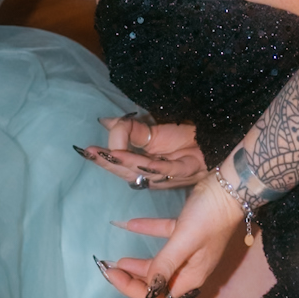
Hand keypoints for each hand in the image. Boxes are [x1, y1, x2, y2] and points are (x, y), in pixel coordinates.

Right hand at [80, 117, 204, 189]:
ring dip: (125, 163)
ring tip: (108, 154)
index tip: (86, 150)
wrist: (212, 138)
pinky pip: (165, 170)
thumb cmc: (184, 136)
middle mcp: (153, 175)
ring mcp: (169, 175)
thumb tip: (105, 122)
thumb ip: (128, 128)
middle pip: (127, 171)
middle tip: (90, 154)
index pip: (118, 164)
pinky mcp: (185, 170)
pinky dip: (148, 165)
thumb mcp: (152, 130)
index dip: (102, 158)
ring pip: (143, 171)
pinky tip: (138, 159)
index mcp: (143, 167)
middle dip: (108, 163)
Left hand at [98, 171, 243, 297]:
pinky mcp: (187, 230)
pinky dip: (148, 232)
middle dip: (133, 278)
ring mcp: (189, 249)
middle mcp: (190, 267)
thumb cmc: (208, 217)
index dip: (133, 289)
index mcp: (191, 276)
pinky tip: (130, 224)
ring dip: (139, 263)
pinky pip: (164, 237)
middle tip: (110, 269)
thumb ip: (165, 264)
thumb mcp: (184, 241)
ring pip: (159, 262)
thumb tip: (148, 292)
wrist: (230, 187)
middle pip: (158, 281)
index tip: (113, 275)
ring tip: (118, 258)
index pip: (158, 294)